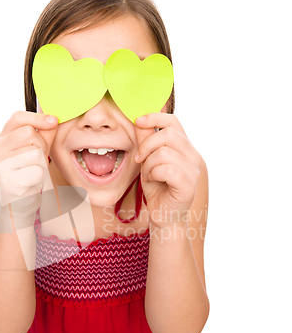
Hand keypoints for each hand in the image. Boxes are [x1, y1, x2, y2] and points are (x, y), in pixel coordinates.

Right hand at [0, 111, 57, 229]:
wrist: (16, 204)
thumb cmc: (27, 174)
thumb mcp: (35, 150)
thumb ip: (43, 134)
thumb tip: (54, 118)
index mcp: (1, 139)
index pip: (17, 118)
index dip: (37, 117)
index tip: (53, 121)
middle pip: (29, 134)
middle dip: (40, 146)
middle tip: (36, 159)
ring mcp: (1, 166)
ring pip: (34, 153)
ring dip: (40, 164)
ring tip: (32, 172)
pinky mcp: (9, 182)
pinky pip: (37, 172)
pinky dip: (39, 178)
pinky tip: (30, 183)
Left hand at [134, 113, 202, 228]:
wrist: (164, 215)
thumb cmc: (157, 188)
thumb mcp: (147, 161)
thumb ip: (145, 141)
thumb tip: (139, 120)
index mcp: (185, 147)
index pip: (173, 121)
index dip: (155, 117)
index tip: (138, 121)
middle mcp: (193, 156)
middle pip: (168, 134)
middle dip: (146, 145)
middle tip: (139, 159)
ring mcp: (193, 170)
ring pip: (164, 152)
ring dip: (148, 164)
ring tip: (148, 174)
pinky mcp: (188, 185)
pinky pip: (166, 169)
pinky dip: (153, 174)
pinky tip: (153, 181)